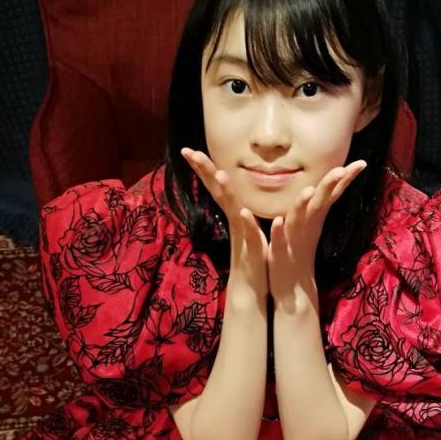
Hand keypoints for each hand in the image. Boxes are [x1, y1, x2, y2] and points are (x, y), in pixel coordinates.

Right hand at [181, 148, 268, 299]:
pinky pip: (249, 235)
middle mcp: (234, 220)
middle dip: (204, 171)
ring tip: (220, 173)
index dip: (204, 168)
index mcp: (235, 213)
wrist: (251, 289)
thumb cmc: (251, 258)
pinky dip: (247, 224)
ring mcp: (241, 235)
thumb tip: (235, 199)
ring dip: (225, 192)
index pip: (217, 186)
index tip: (190, 150)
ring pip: (232, 209)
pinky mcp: (251, 250)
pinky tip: (242, 212)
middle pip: (217, 191)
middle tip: (188, 151)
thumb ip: (240, 213)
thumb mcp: (248, 229)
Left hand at [267, 160, 366, 304]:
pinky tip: (278, 221)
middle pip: (321, 202)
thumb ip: (313, 208)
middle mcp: (308, 227)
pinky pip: (280, 240)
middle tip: (343, 170)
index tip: (362, 163)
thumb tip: (318, 190)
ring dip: (303, 204)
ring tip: (310, 191)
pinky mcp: (280, 254)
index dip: (345, 179)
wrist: (292, 291)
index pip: (332, 194)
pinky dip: (279, 231)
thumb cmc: (298, 255)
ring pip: (300, 218)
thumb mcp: (306, 227)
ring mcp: (294, 240)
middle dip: (331, 185)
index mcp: (314, 219)